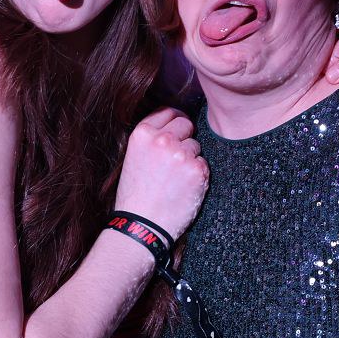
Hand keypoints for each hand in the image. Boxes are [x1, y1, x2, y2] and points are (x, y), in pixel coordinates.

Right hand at [114, 108, 208, 243]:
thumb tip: (173, 125)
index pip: (168, 111)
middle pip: (186, 123)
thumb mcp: (134, 157)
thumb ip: (151, 139)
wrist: (142, 226)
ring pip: (196, 146)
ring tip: (174, 180)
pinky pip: (204, 164)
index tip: (176, 131)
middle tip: (174, 160)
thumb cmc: (136, 196)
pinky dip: (198, 176)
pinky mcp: (197, 170)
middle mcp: (162, 139)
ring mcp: (181, 154)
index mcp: (142, 133)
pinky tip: (184, 188)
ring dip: (190, 159)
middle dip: (184, 138)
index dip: (174, 121)